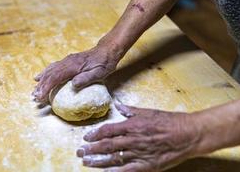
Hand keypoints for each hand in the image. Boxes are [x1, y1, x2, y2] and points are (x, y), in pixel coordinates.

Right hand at [32, 43, 120, 103]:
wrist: (106, 51)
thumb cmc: (104, 63)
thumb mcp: (99, 73)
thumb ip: (86, 78)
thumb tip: (74, 85)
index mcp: (74, 66)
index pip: (56, 77)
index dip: (46, 87)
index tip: (41, 97)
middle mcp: (67, 62)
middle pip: (50, 74)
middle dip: (41, 86)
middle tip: (35, 97)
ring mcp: (66, 61)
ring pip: (50, 70)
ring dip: (41, 81)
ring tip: (35, 91)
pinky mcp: (67, 61)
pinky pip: (53, 67)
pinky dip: (45, 73)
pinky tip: (39, 78)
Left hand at [77, 104, 201, 171]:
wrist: (188, 134)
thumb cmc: (169, 121)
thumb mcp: (148, 111)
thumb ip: (130, 109)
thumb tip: (117, 104)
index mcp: (132, 125)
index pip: (108, 130)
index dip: (95, 134)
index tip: (86, 137)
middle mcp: (133, 140)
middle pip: (107, 145)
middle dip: (91, 149)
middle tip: (80, 151)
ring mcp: (139, 153)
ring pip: (114, 158)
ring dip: (98, 161)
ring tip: (87, 162)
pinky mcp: (147, 165)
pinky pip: (128, 170)